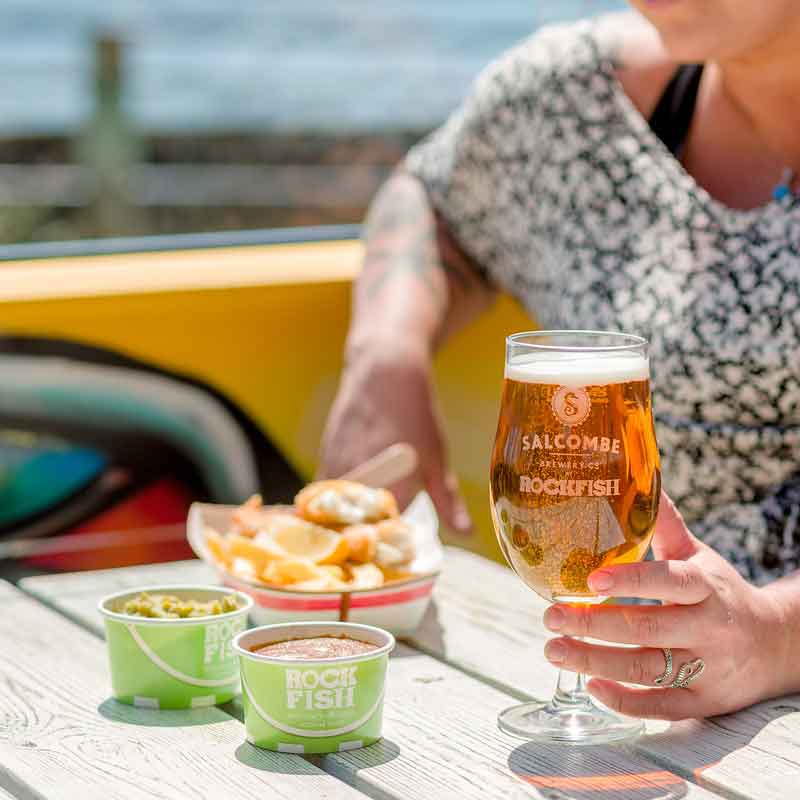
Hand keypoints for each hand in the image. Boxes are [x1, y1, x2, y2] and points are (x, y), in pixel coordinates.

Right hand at [319, 345, 471, 533]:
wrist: (385, 371)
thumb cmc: (417, 418)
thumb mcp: (439, 463)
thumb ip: (448, 503)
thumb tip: (468, 534)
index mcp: (388, 493)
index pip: (381, 538)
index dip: (387, 546)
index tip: (393, 548)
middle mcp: (357, 486)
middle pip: (351, 529)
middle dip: (361, 536)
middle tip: (375, 538)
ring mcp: (335, 470)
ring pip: (332, 510)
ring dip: (343, 519)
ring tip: (360, 521)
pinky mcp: (323, 456)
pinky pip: (323, 491)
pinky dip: (331, 499)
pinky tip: (346, 497)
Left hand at [542, 492, 786, 719]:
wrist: (775, 643)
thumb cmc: (722, 591)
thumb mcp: (698, 554)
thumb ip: (663, 523)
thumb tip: (637, 477)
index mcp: (705, 586)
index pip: (668, 581)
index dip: (630, 581)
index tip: (590, 578)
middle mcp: (708, 628)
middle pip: (647, 628)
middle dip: (593, 624)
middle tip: (550, 616)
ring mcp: (707, 668)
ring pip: (647, 669)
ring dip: (595, 661)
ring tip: (554, 649)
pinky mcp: (704, 701)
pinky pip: (662, 706)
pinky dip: (626, 700)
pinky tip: (591, 686)